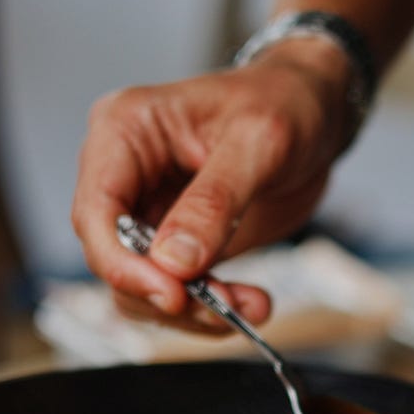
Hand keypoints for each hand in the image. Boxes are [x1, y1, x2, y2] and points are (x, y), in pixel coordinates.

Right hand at [70, 37, 353, 332]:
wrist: (317, 113)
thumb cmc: (285, 103)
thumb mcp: (260, 142)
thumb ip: (215, 201)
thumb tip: (173, 261)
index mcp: (125, 130)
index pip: (96, 211)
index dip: (122, 263)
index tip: (172, 293)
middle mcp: (125, 173)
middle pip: (113, 257)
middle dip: (166, 293)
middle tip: (224, 307)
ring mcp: (148, 211)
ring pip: (140, 285)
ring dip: (192, 311)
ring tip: (250, 306)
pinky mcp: (176, 242)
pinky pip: (174, 290)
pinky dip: (209, 308)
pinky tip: (249, 302)